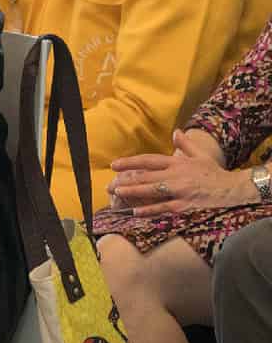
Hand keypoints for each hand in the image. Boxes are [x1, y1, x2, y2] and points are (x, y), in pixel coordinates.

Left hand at [108, 130, 257, 215]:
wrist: (233, 188)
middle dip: (126, 180)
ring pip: (151, 191)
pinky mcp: (185, 204)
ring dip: (133, 192)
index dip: (130, 162)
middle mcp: (175, 175)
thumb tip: (176, 132)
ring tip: (118, 193)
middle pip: (145, 176)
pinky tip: (136, 211)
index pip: (148, 160)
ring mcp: (179, 190)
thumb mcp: (200, 154)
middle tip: (110, 184)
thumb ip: (186, 144)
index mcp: (176, 162)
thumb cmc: (214, 172)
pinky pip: (164, 207)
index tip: (114, 165)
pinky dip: (150, 210)